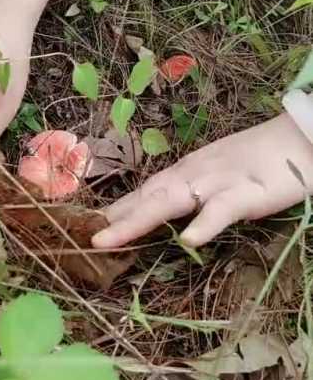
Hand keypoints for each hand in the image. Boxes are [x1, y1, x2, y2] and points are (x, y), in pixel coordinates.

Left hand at [93, 114, 312, 249]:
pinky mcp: (247, 192)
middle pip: (149, 196)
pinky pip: (222, 210)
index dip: (120, 209)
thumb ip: (195, 190)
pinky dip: (203, 223)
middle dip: (117, 217)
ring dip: (138, 219)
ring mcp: (217, 181)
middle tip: (88, 238)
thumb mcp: (220, 174)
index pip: (147, 191)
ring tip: (110, 238)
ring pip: (171, 201)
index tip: (92, 225)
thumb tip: (171, 212)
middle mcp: (194, 173)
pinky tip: (187, 240)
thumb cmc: (261, 159)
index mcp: (188, 170)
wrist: (299, 139)